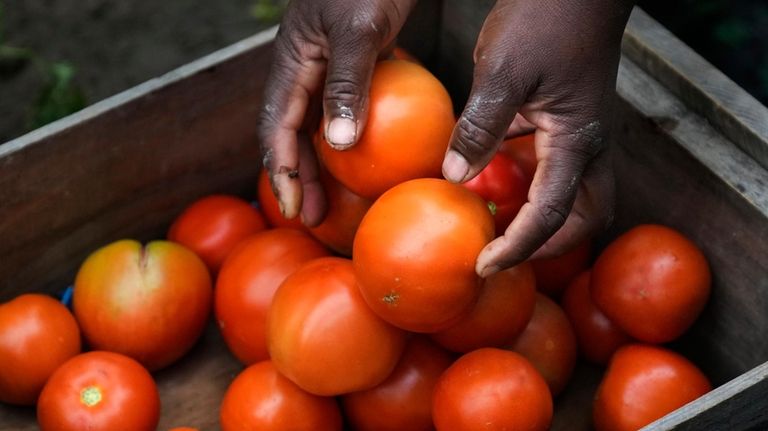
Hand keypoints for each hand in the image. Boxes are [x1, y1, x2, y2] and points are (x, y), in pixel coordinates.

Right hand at [257, 0, 416, 225]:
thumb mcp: (359, 30)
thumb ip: (346, 84)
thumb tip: (337, 146)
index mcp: (292, 61)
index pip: (276, 126)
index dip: (281, 170)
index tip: (292, 208)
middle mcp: (305, 68)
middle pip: (292, 132)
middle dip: (298, 176)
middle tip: (310, 216)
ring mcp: (329, 66)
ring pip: (319, 123)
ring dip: (324, 162)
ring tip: (335, 198)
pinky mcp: (356, 63)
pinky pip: (348, 107)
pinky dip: (353, 135)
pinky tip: (370, 155)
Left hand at [442, 0, 634, 276]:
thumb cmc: (544, 17)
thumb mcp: (502, 72)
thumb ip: (481, 126)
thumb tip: (456, 177)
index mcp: (577, 141)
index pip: (552, 214)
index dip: (519, 247)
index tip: (484, 266)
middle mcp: (589, 145)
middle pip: (586, 216)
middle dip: (549, 244)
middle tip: (504, 254)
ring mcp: (584, 132)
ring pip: (579, 195)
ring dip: (548, 220)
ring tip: (502, 229)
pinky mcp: (570, 120)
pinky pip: (559, 167)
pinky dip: (535, 186)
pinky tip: (498, 181)